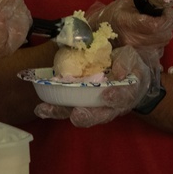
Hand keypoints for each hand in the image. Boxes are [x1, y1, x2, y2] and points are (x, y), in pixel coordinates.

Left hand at [34, 47, 156, 127]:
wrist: (127, 76)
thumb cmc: (130, 67)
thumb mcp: (132, 58)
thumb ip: (126, 61)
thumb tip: (118, 70)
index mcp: (126, 94)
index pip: (124, 97)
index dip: (117, 97)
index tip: (107, 96)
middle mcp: (109, 106)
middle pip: (98, 115)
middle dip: (87, 115)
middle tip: (77, 114)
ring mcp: (93, 106)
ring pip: (79, 114)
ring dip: (62, 112)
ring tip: (47, 111)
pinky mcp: (79, 102)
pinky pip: (66, 108)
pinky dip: (54, 109)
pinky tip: (40, 109)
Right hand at [87, 0, 172, 54]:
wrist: (96, 33)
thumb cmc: (111, 15)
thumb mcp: (126, 3)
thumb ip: (145, 4)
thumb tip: (161, 5)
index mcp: (130, 24)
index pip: (157, 25)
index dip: (168, 18)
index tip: (168, 10)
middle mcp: (135, 41)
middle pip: (164, 35)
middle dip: (168, 24)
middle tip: (164, 16)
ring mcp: (137, 52)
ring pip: (163, 43)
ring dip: (164, 33)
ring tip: (157, 25)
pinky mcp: (138, 58)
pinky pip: (157, 50)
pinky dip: (158, 42)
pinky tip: (151, 36)